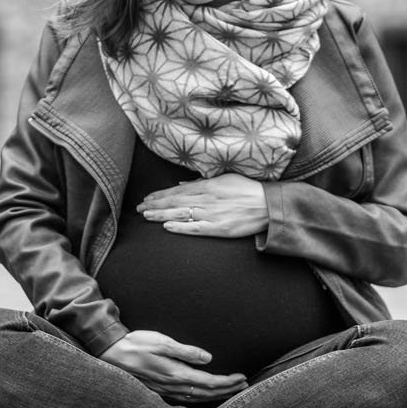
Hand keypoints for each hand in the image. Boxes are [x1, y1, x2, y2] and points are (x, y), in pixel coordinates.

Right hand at [98, 330, 246, 402]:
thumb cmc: (136, 344)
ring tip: (230, 390)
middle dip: (227, 389)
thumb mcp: (162, 342)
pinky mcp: (160, 390)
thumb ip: (186, 352)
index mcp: (176, 373)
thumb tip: (208, 359)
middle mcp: (173, 386)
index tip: (241, 378)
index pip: (209, 382)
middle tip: (244, 385)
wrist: (111, 353)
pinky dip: (201, 398)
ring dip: (216, 395)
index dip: (227, 382)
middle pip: (206, 392)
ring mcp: (166, 390)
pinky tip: (205, 395)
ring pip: (197, 398)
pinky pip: (186, 398)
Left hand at [137, 173, 267, 237]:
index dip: (160, 195)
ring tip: (146, 215)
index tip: (147, 198)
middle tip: (138, 208)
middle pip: (175, 202)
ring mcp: (212, 214)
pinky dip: (180, 227)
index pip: (177, 191)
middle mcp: (206, 199)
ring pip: (181, 214)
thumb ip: (202, 182)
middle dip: (155, 204)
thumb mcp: (224, 179)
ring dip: (161, 214)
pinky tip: (166, 227)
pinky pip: (195, 228)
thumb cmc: (248, 190)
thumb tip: (182, 184)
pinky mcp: (219, 229)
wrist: (267, 205)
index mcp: (207, 186)